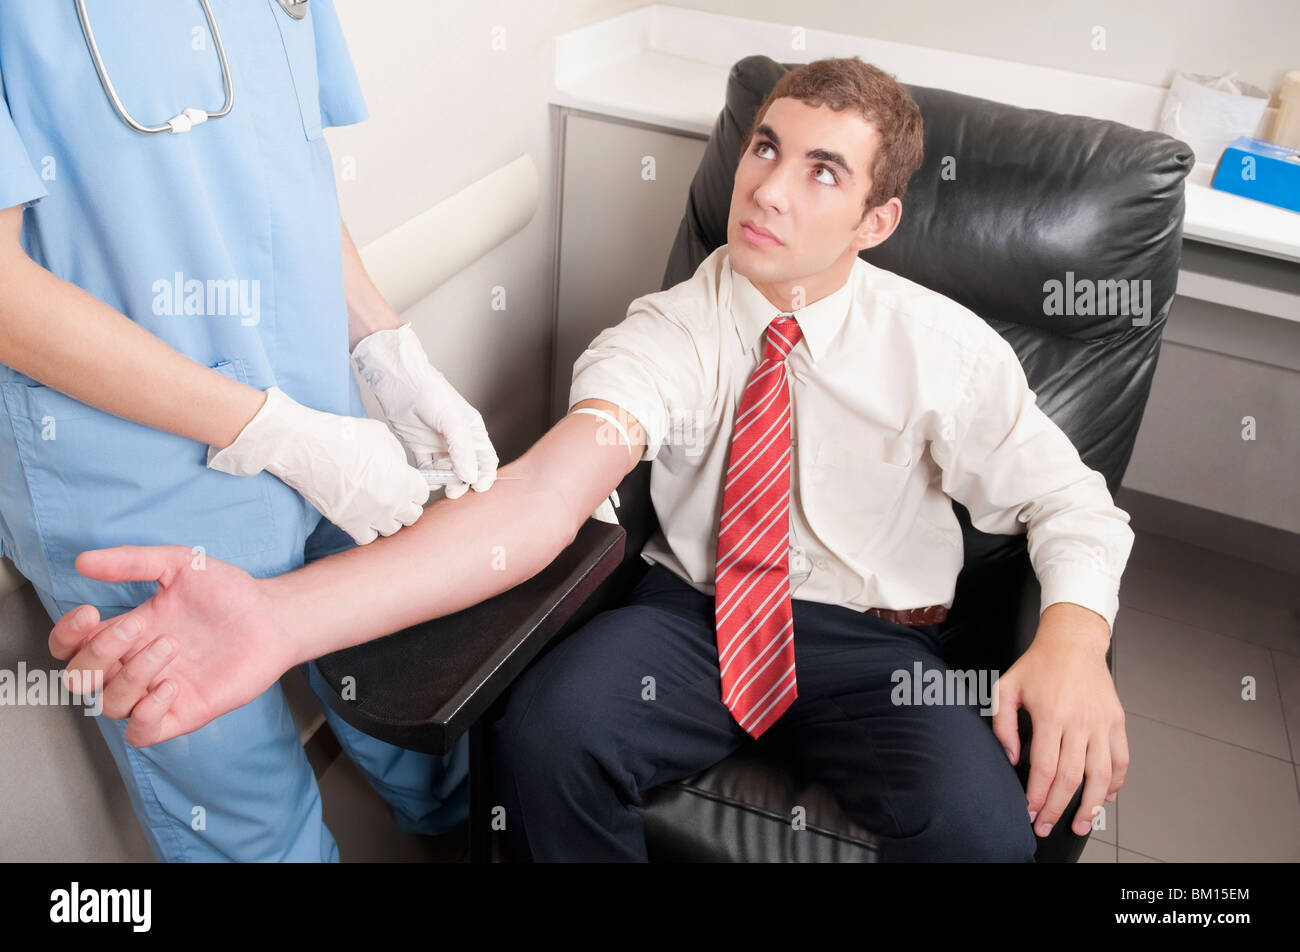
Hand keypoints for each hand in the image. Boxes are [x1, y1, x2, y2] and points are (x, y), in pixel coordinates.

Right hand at [48, 546, 297, 746]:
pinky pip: (141, 733)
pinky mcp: (185, 711)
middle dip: (98, 654)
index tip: (90, 613)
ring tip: (169, 647)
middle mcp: (136, 664)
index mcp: (128, 632)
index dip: (65, 636)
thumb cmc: (228, 593)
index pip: (70, 647)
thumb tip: (83, 561)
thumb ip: (133, 561)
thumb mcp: (180, 564)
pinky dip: (145, 714)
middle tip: (139, 627)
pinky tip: (171, 685)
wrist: (273, 615)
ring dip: (129, 677)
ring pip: (109, 705)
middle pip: (80, 678)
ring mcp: (158, 691)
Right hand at [206, 386, 429, 543]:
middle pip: (412, 515)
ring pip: (392, 529)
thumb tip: (400, 468)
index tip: (408, 485)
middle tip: (394, 496)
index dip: (414, 488)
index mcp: (404, 480)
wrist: (308, 448)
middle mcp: (392, 502)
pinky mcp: (350, 525)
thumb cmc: (342, 437)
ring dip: (387, 519)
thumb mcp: (383, 437)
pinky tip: (361, 517)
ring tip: (376, 506)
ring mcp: (372, 516)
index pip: (423, 494)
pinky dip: (367, 530)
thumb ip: (398, 458)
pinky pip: (368, 539)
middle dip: (405, 505)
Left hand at [350, 322, 498, 499]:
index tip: (478, 487)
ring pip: (448, 472)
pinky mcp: (421, 448)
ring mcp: (439, 446)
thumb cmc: (431, 393)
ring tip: (441, 485)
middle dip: (464, 483)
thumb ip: (463, 450)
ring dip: (446, 482)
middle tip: (454, 491)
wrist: (400, 383)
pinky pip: (429, 470)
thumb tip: (471, 476)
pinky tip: (426, 478)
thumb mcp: (453, 421)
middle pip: (467, 470)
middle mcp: (458, 441)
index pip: (486, 460)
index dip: (485, 475)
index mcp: (472, 432)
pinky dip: (429, 478)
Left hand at [991, 602, 1127, 838]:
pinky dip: (1116, 782)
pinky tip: (1105, 797)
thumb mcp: (1006, 687)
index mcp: (1051, 714)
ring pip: (1101, 775)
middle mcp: (1079, 721)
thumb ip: (1003, 725)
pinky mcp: (1117, 721)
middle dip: (1057, 808)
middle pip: (1071, 778)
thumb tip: (1012, 758)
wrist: (1073, 641)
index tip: (1029, 811)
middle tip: (1047, 825)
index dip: (1036, 795)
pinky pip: (1121, 759)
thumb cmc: (1039, 664)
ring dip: (1091, 805)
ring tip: (1081, 823)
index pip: (1045, 768)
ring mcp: (1102, 723)